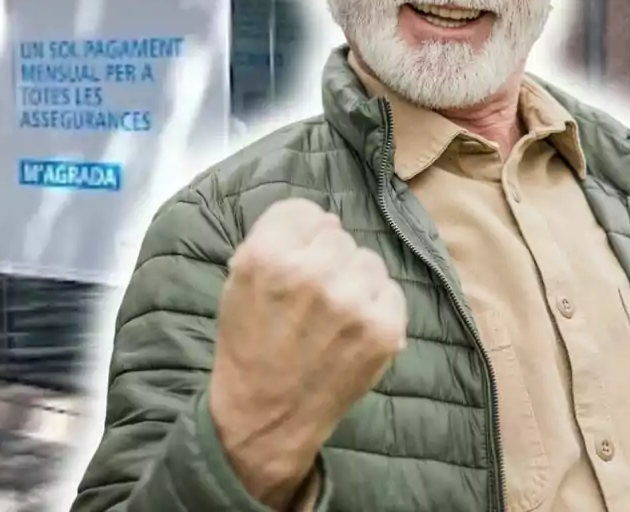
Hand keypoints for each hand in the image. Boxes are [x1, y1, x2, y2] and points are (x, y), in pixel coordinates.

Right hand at [209, 198, 407, 509]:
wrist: (267, 416)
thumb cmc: (250, 346)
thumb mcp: (238, 282)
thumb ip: (273, 241)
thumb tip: (323, 220)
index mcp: (267, 256)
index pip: (303, 211)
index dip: (301, 233)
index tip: (297, 256)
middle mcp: (311, 272)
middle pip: (337, 234)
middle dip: (326, 259)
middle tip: (313, 295)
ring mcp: (352, 301)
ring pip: (368, 260)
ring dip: (354, 280)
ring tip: (333, 315)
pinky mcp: (384, 328)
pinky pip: (391, 291)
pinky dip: (376, 307)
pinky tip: (353, 330)